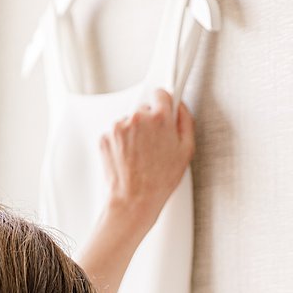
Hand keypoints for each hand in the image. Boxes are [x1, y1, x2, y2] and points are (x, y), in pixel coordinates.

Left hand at [98, 88, 194, 230]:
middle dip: (150, 123)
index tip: (164, 109)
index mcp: (160, 118)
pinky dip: (122, 143)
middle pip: (144, 109)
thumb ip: (186, 122)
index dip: (164, 103)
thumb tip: (180, 107)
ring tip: (141, 156)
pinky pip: (116, 133)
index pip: (161, 94)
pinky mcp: (106, 136)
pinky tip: (130, 158)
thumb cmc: (161, 180)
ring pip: (129, 122)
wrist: (135, 199)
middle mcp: (137, 118)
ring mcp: (119, 127)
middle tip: (155, 145)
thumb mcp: (186, 151)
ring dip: (135, 133)